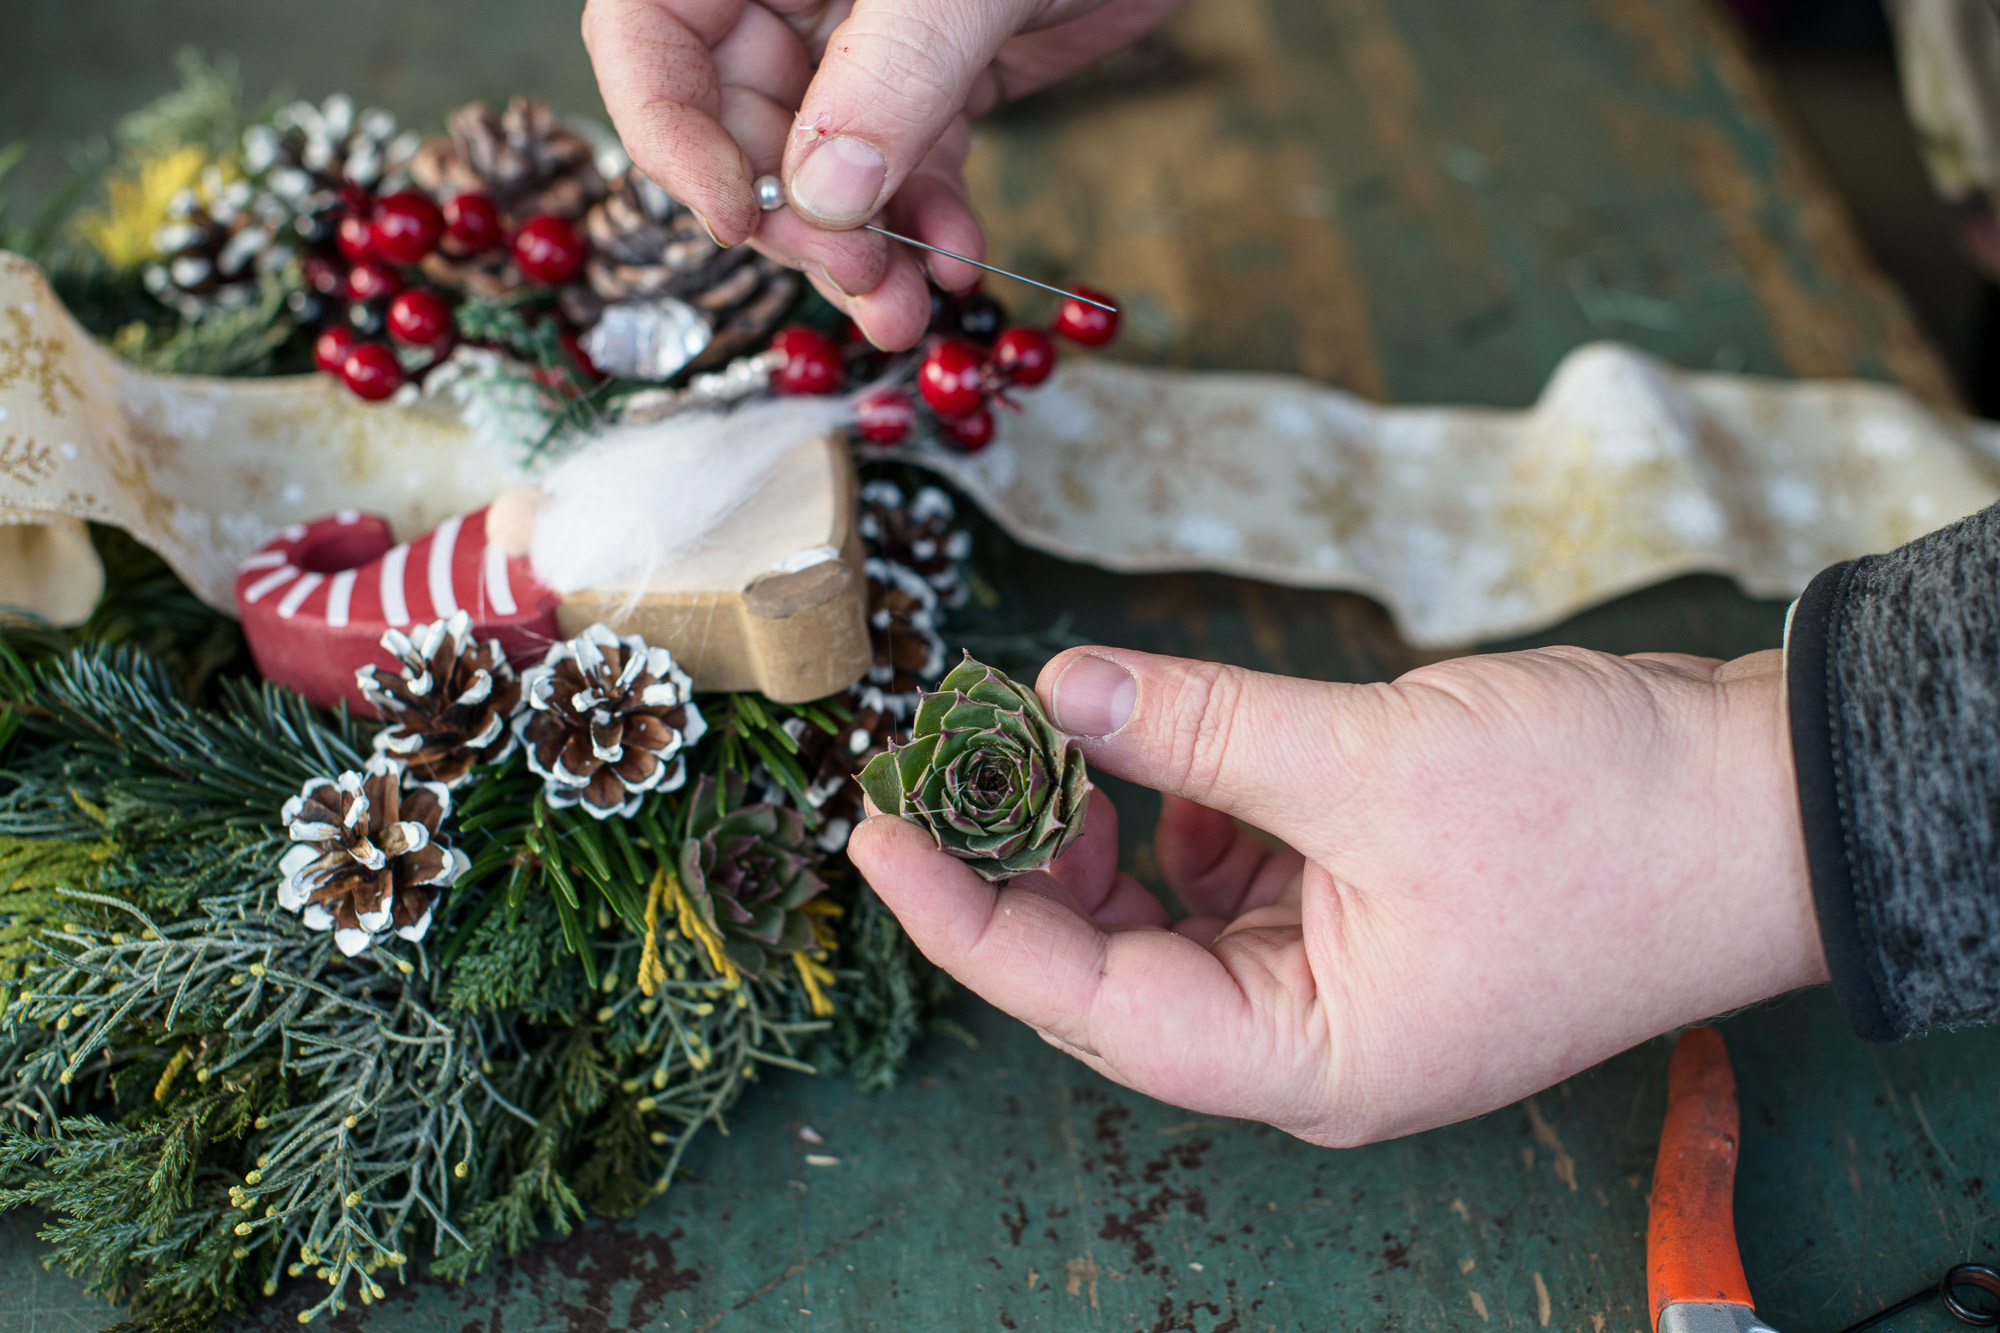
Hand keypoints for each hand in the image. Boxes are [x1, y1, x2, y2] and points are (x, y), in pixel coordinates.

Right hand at [582, 0, 1184, 347]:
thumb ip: (892, 75)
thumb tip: (824, 197)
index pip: (647, 37)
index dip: (670, 133)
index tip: (737, 218)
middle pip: (736, 123)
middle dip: (795, 220)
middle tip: (858, 278)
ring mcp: (860, 40)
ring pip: (822, 168)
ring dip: (859, 250)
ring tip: (904, 314)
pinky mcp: (932, 80)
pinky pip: (902, 170)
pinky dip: (924, 222)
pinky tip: (954, 258)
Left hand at [848, 645, 1827, 1145]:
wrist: (1772, 804)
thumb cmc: (1602, 820)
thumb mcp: (1366, 760)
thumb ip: (1195, 730)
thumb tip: (1055, 690)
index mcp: (1312, 1056)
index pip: (1086, 1004)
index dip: (967, 920)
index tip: (875, 837)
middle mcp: (1317, 1040)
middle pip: (1116, 973)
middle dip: (1032, 867)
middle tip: (959, 764)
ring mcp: (1347, 981)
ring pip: (1170, 923)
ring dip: (1110, 832)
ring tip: (1069, 738)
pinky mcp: (1372, 915)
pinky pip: (1237, 878)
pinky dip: (1191, 813)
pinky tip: (1175, 749)